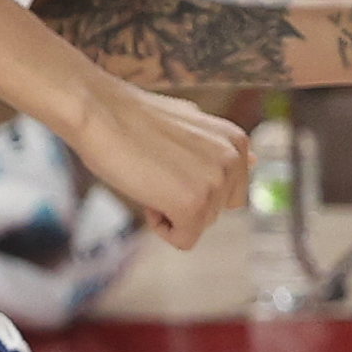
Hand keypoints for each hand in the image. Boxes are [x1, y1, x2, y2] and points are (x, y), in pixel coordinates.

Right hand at [61, 75, 250, 249]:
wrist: (99, 112)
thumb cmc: (133, 119)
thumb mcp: (191, 125)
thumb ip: (220, 148)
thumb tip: (253, 160)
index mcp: (236, 141)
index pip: (227, 195)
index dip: (192, 188)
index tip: (167, 163)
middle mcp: (235, 160)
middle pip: (213, 214)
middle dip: (182, 201)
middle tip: (155, 168)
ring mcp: (216, 182)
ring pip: (197, 227)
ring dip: (169, 211)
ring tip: (150, 174)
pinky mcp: (194, 203)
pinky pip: (182, 239)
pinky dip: (160, 226)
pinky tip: (147, 192)